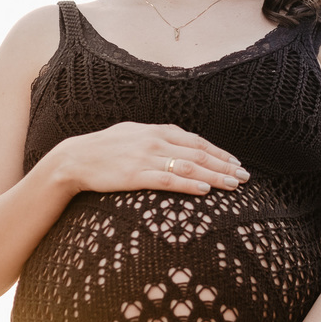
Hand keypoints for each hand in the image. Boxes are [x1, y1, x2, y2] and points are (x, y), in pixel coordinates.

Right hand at [56, 122, 248, 195]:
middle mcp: (156, 141)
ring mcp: (146, 157)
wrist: (74, 159)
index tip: (237, 164)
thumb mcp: (134, 135)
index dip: (220, 153)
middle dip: (225, 166)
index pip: (197, 141)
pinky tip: (205, 190)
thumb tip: (181, 145)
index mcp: (157, 130)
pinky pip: (168, 180)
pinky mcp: (135, 174)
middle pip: (199, 153)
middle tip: (245, 178)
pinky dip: (189, 184)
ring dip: (215, 176)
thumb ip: (158, 139)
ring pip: (189, 166)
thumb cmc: (105, 150)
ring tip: (234, 186)